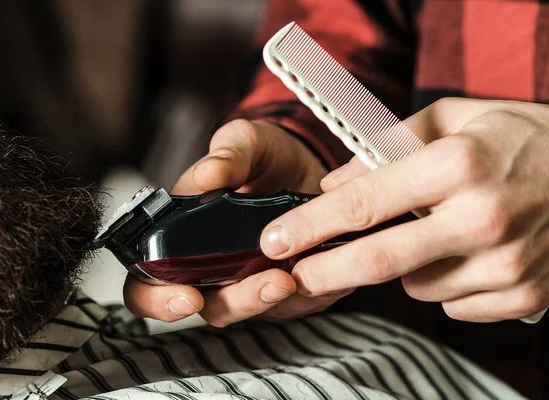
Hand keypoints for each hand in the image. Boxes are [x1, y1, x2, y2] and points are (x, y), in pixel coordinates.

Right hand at [124, 119, 349, 325]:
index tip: (187, 296)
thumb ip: (228, 155)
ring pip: (248, 311)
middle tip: (261, 284)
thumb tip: (208, 174)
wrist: (309, 162)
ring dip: (266, 300)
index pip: (150, 281)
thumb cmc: (266, 155)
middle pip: (206, 306)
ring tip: (287, 279)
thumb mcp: (246, 142)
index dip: (158, 299)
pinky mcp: (284, 286)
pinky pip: (289, 305)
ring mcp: (247, 279)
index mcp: (181, 234)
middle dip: (233, 303)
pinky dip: (301, 294)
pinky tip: (315, 272)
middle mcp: (210, 265)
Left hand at [260, 98, 548, 322]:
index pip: (364, 202)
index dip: (310, 225)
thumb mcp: (451, 118)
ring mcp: (507, 263)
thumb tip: (332, 183)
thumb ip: (386, 144)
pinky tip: (468, 254)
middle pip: (379, 260)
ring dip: (405, 265)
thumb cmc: (516, 138)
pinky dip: (445, 282)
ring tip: (436, 232)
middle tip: (298, 274)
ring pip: (415, 285)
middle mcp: (483, 217)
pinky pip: (451, 304)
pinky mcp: (523, 295)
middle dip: (326, 271)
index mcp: (458, 164)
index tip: (276, 240)